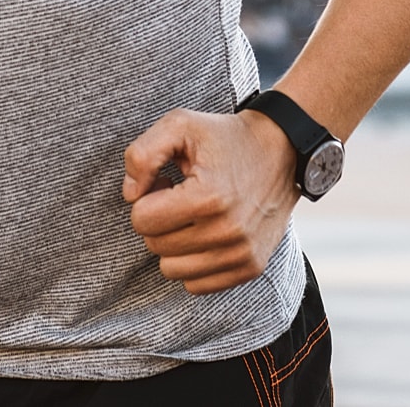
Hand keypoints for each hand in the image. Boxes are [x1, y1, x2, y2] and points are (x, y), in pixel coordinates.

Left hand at [123, 108, 298, 293]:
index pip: (142, 220)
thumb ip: (142, 155)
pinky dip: (192, 262)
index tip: (166, 182)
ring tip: (192, 214)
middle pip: (155, 246)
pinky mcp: (250, 268)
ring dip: (173, 243)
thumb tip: (130, 195)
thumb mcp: (179, 125)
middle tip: (179, 195)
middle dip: (159, 219)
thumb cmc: (223, 137)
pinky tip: (205, 232)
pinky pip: (197, 285)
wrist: (280, 151)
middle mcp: (228, 233)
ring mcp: (242, 255)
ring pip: (172, 270)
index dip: (146, 197)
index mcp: (208, 197)